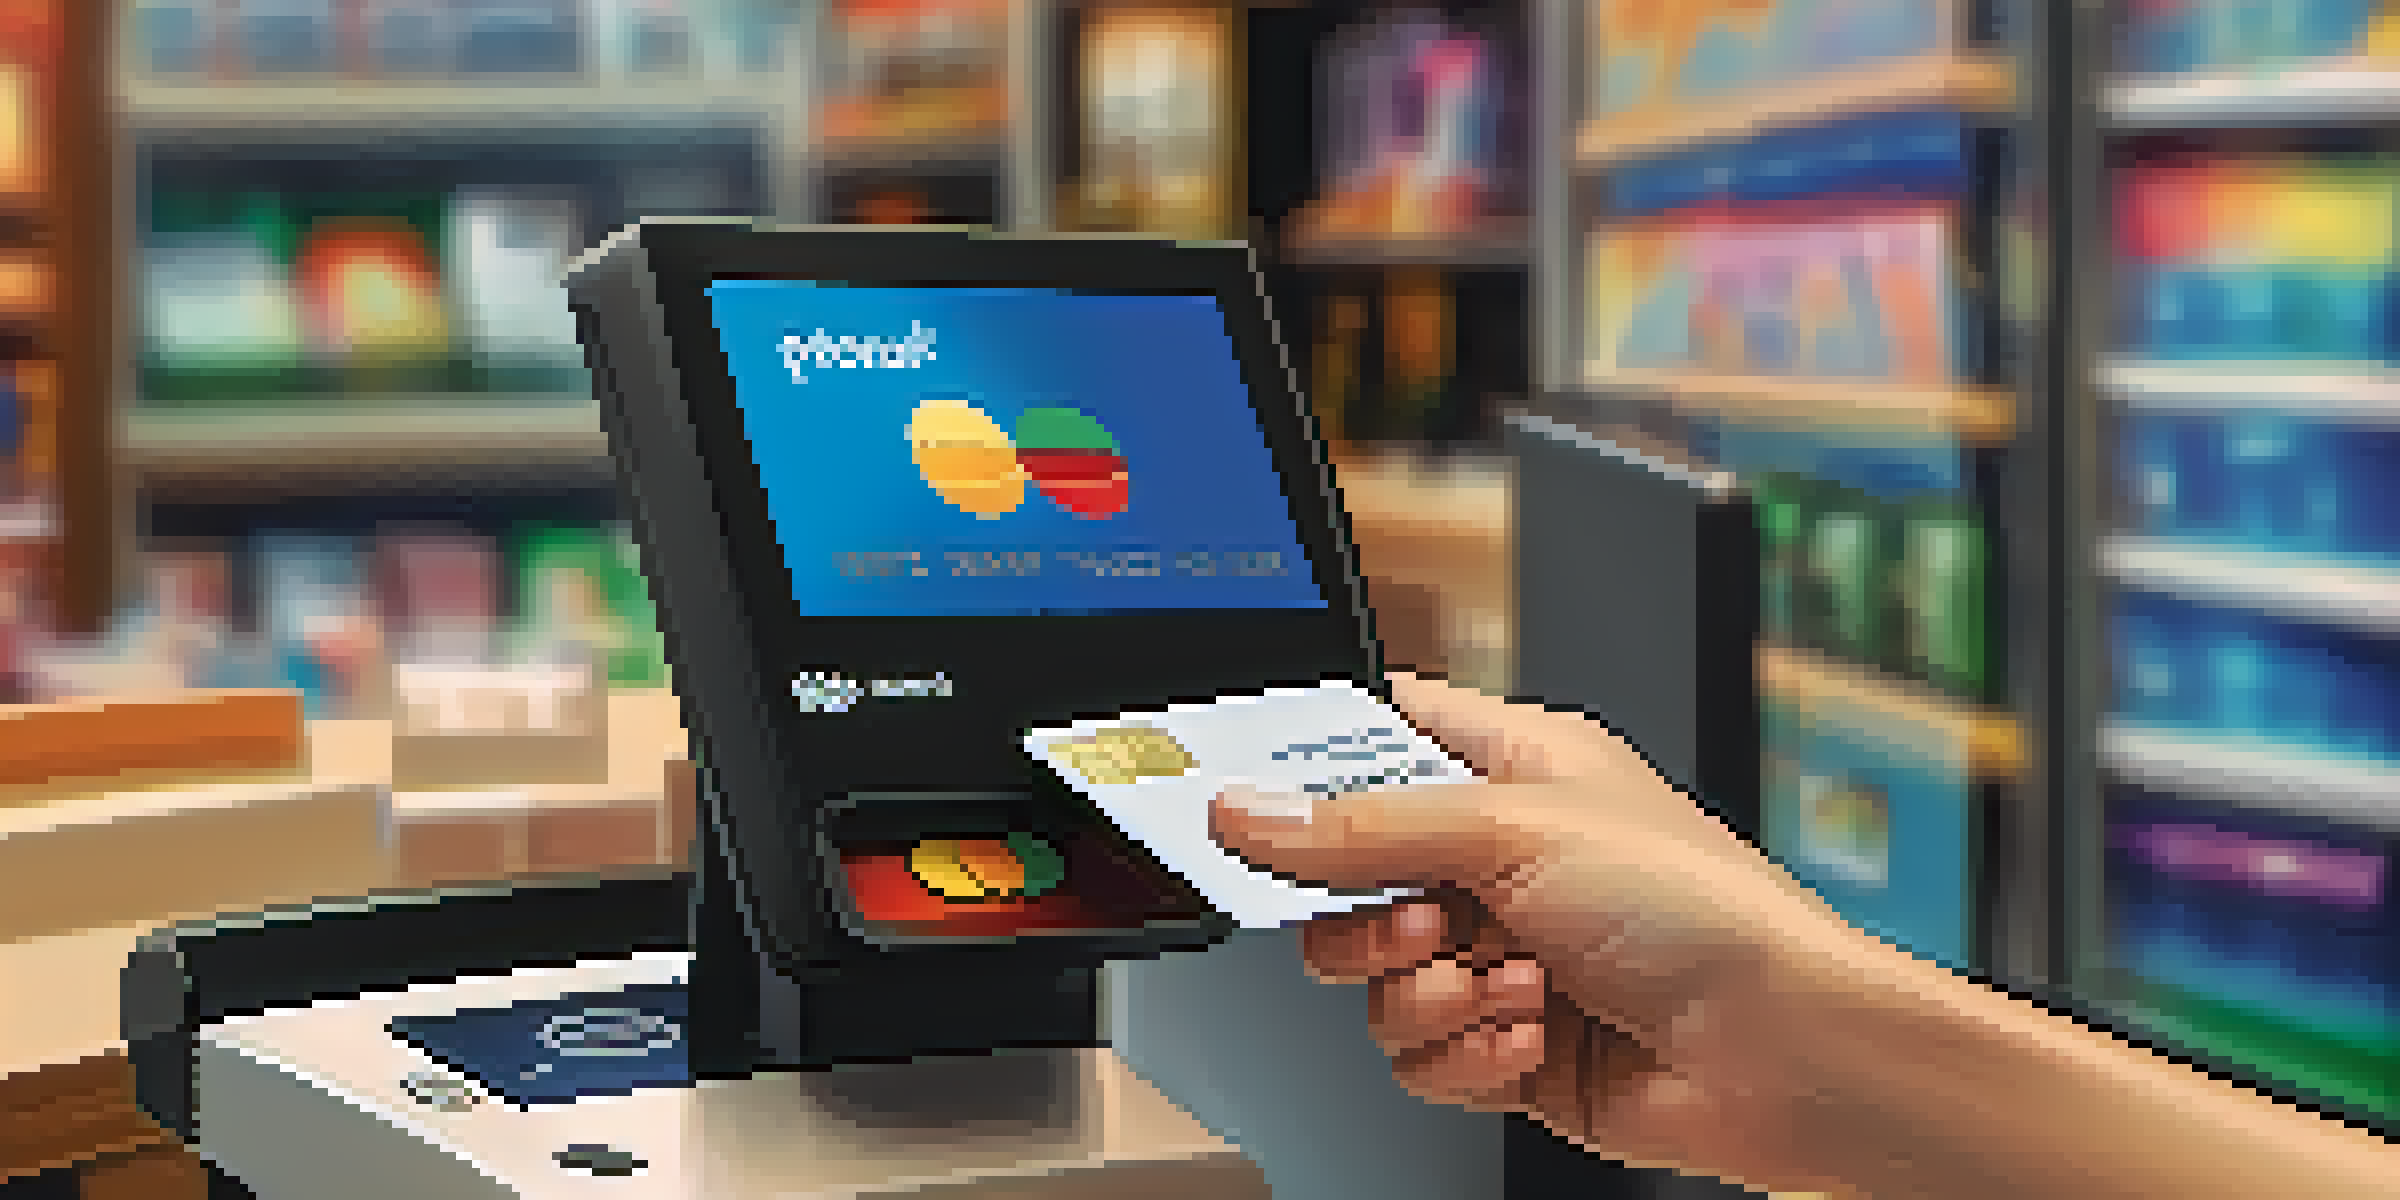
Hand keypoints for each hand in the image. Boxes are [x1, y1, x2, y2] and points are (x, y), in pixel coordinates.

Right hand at [1208, 674, 1884, 1195]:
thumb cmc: (1704, 911)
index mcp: (1511, 768)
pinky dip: (1462, 1054)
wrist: (1782, 1054)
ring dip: (1428, 993)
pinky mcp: (1503, 1044)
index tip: (1244, 795)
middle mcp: (1499, 859)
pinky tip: (1526, 1035)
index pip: (1375, 735)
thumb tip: (1249, 811)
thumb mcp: (1515, 830)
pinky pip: (1416, 1054)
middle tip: (1417, 919)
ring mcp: (1498, 954)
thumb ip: (1365, 825)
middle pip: (1346, 876)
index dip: (1303, 761)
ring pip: (1372, 979)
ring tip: (1500, 984)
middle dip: (1368, 915)